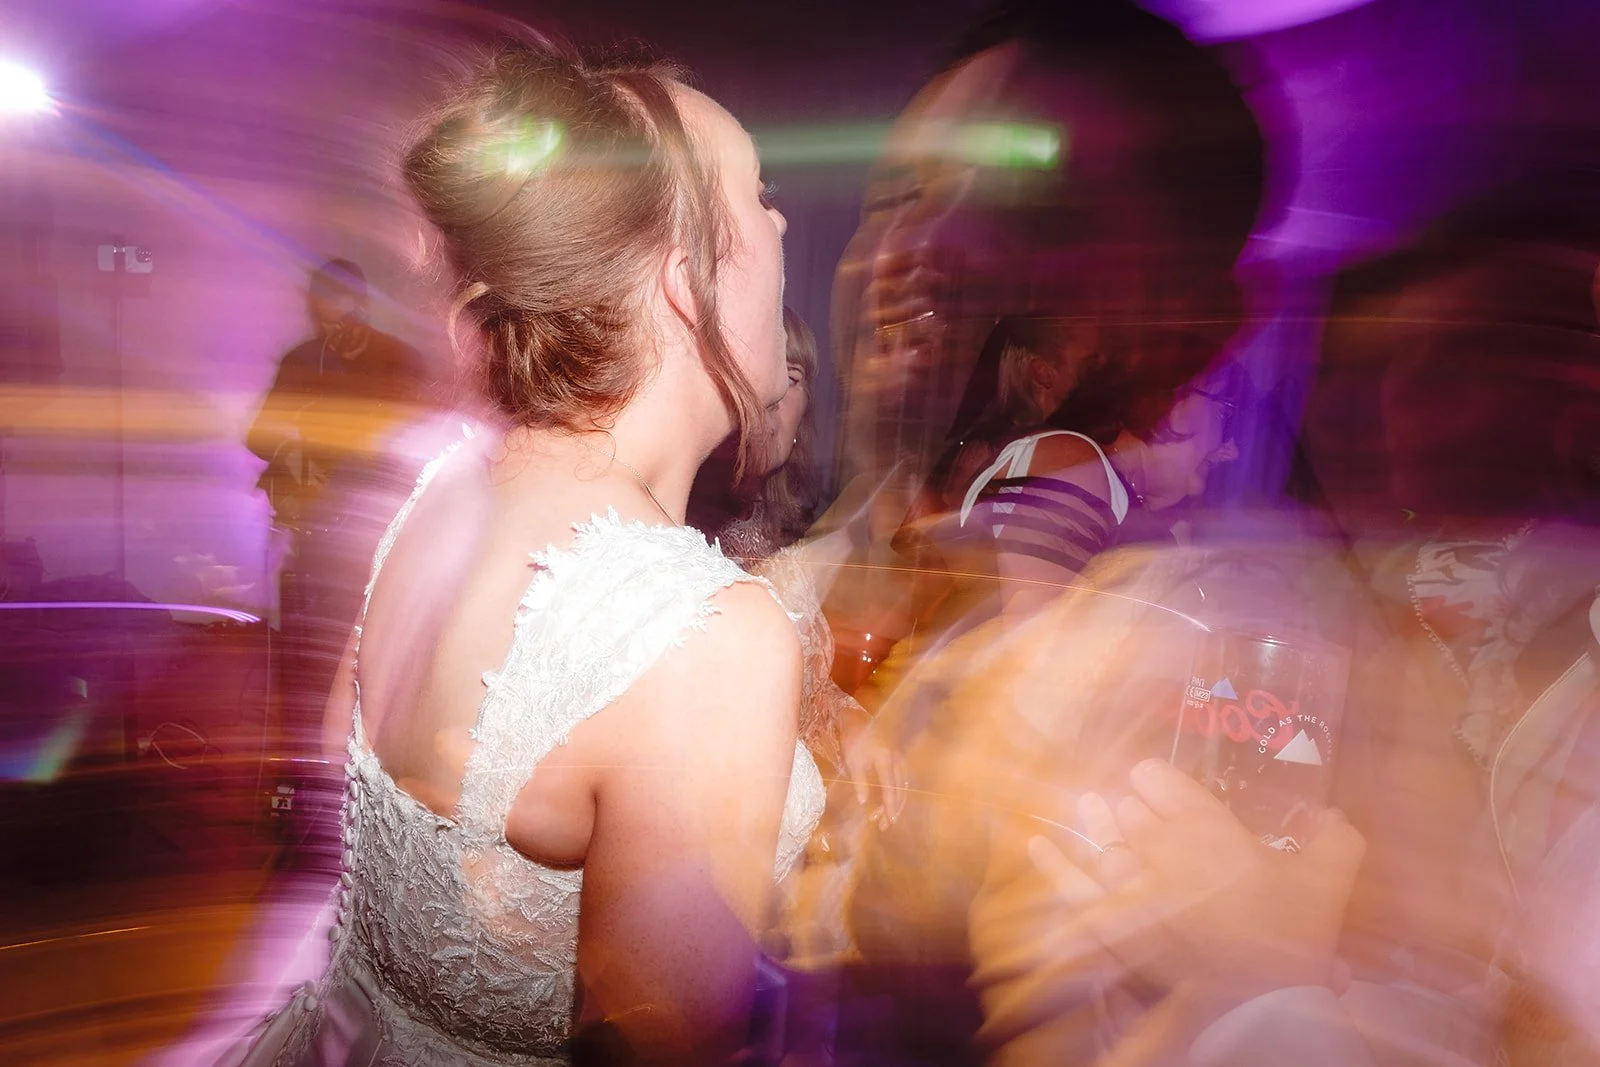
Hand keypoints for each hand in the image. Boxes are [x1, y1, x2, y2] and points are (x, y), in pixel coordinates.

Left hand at [841, 714, 907, 827]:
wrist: (857, 718)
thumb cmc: (853, 739)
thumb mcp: (853, 761)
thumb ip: (860, 782)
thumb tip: (864, 803)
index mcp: (885, 759)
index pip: (891, 788)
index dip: (891, 806)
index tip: (890, 821)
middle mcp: (897, 759)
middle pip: (900, 789)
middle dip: (894, 808)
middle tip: (884, 825)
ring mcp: (899, 757)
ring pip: (903, 785)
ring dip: (896, 802)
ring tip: (886, 817)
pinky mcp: (898, 757)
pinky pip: (902, 779)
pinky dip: (898, 792)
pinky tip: (891, 802)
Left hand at [1039, 761, 1364, 1009]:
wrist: (1260, 1002)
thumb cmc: (1292, 935)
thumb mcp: (1330, 880)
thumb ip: (1336, 840)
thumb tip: (1335, 817)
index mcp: (1204, 824)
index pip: (1159, 780)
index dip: (1157, 780)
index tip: (1159, 785)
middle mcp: (1158, 846)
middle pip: (1131, 812)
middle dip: (1131, 806)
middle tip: (1131, 806)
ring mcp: (1131, 886)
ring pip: (1103, 842)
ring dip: (1096, 822)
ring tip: (1089, 806)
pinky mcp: (1113, 926)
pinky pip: (1072, 886)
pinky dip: (1052, 863)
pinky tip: (1035, 844)